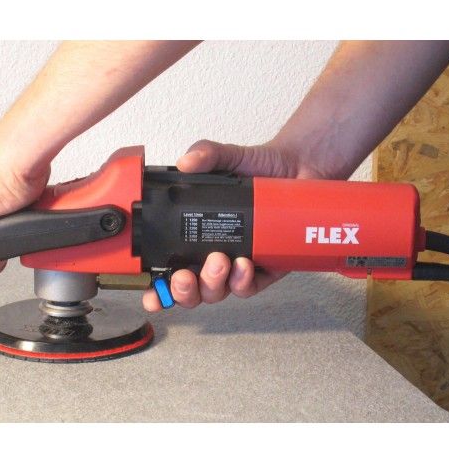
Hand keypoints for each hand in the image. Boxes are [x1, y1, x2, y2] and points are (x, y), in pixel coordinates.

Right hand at [142, 139, 323, 310]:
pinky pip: (251, 286)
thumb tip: (186, 162)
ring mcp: (239, 263)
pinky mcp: (268, 266)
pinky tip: (243, 266)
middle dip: (183, 291)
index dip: (157, 288)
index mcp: (196, 236)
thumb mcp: (228, 157)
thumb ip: (206, 154)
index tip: (148, 295)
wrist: (300, 166)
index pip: (169, 269)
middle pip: (192, 289)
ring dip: (213, 284)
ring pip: (219, 291)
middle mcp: (214, 254)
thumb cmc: (261, 168)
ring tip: (219, 262)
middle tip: (185, 276)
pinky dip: (244, 282)